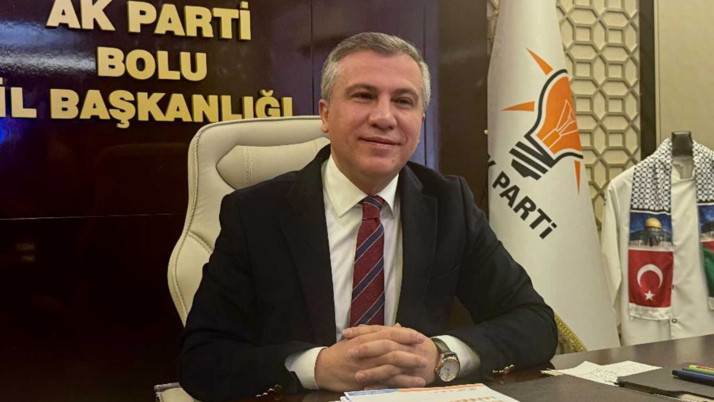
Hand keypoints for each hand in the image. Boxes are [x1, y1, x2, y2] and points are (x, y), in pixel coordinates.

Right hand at [314, 325, 429, 390]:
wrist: (322, 368)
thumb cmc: (341, 352)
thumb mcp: (358, 337)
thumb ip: (378, 332)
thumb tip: (397, 326)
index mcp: (364, 338)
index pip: (388, 334)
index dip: (405, 335)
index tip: (419, 337)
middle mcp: (365, 351)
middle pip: (391, 349)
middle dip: (410, 351)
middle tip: (425, 353)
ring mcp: (365, 367)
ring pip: (390, 366)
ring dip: (408, 369)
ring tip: (423, 371)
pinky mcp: (364, 381)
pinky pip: (384, 382)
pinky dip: (399, 383)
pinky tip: (412, 384)